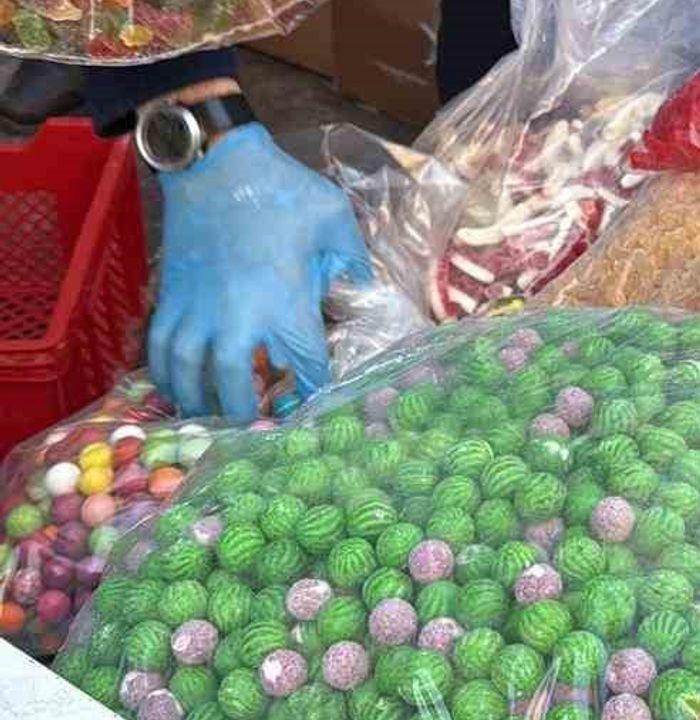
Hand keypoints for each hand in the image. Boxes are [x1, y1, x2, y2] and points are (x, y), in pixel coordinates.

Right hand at [149, 122, 370, 420]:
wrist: (213, 161)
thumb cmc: (279, 188)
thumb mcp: (334, 218)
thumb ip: (352, 259)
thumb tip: (359, 287)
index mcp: (284, 303)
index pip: (303, 365)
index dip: (310, 389)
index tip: (314, 401)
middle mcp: (235, 316)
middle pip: (233, 383)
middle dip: (245, 411)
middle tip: (255, 426)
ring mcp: (195, 308)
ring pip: (186, 372)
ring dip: (197, 400)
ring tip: (210, 417)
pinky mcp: (169, 296)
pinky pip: (158, 346)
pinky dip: (163, 372)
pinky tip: (175, 384)